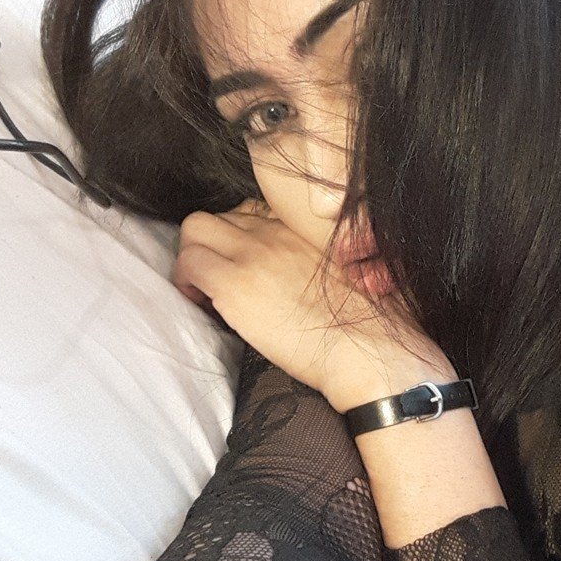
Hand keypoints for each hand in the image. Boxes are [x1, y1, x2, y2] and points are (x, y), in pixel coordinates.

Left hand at [173, 199, 451, 409]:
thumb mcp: (357, 273)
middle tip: (220, 279)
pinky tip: (206, 307)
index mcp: (305, 228)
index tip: (249, 266)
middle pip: (220, 214)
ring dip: (194, 259)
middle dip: (213, 245)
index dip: (244, 239)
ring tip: (208, 293)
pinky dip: (188, 283)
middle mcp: (276, 230)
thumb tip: (307, 278)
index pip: (254, 211)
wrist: (369, 350)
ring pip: (195, 229)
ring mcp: (253, 253)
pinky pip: (187, 264)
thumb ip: (325, 260)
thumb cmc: (373, 325)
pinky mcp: (233, 283)